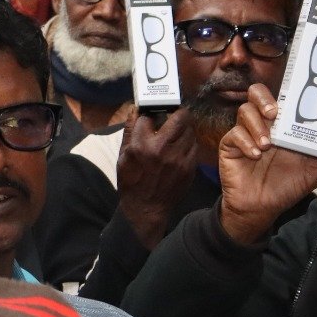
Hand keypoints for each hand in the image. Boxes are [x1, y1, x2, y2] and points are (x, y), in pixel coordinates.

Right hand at [115, 109, 197, 247]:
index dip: (150, 111)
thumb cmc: (131, 180)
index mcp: (142, 144)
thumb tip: (135, 108)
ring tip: (177, 129)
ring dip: (184, 127)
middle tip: (173, 111)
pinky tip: (180, 145)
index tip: (151, 112)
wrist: (146, 208)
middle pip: (179, 117)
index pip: (150, 115)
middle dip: (177, 111)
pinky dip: (188, 142)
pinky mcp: (190, 167)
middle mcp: (163, 148)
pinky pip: (194, 146)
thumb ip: (129, 130)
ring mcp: (179, 158)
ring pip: (190, 130)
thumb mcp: (122, 155)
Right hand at [217, 83, 316, 244]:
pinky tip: (254, 156)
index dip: (289, 92)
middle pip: (256, 94)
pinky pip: (234, 134)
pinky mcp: (230, 145)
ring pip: (245, 111)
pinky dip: (245, 142)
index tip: (299, 95)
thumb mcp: (313, 173)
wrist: (260, 209)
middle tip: (273, 114)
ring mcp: (245, 134)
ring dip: (257, 125)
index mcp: (283, 126)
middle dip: (264, 99)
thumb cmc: (285, 187)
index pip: (283, 99)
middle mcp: (263, 125)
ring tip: (266, 145)